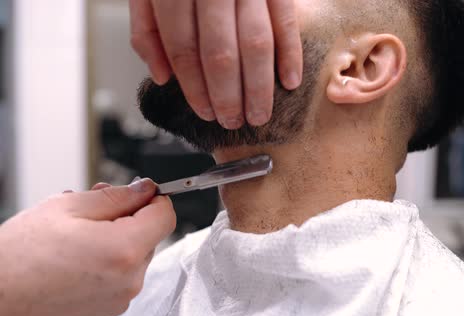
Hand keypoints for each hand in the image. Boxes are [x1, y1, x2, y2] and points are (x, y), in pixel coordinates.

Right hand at [0, 179, 175, 315]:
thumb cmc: (16, 262)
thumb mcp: (66, 208)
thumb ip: (114, 196)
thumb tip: (143, 189)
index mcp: (125, 250)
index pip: (166, 215)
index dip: (153, 197)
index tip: (140, 190)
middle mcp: (129, 279)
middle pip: (150, 235)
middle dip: (128, 216)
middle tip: (93, 208)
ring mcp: (119, 298)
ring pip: (134, 255)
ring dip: (115, 238)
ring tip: (75, 234)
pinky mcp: (107, 310)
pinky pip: (120, 276)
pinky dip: (106, 261)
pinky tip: (75, 256)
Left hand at [129, 0, 302, 128]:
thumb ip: (148, 31)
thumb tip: (162, 76)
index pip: (183, 48)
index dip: (193, 87)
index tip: (204, 111)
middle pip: (220, 52)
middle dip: (227, 96)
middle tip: (232, 121)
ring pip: (256, 43)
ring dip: (259, 87)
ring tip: (259, 114)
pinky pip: (287, 22)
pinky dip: (291, 54)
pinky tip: (290, 82)